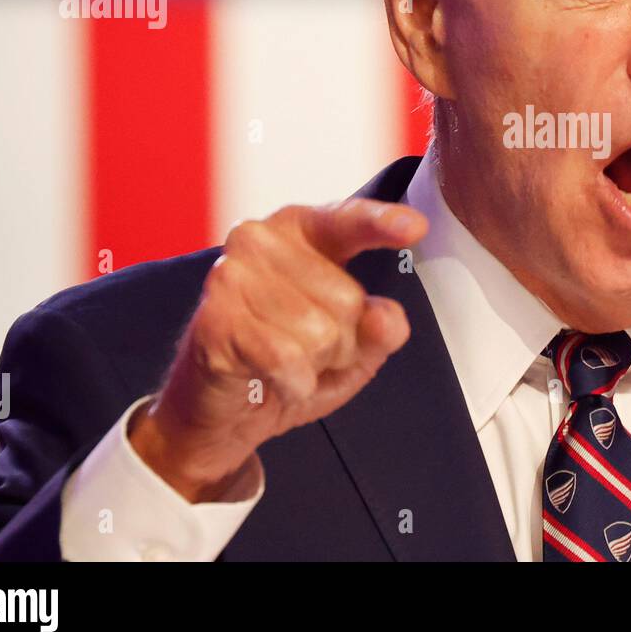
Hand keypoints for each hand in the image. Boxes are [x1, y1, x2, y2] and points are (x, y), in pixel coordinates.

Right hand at [128, 199, 427, 501]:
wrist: (219, 410)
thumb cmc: (287, 361)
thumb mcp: (353, 349)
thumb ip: (381, 330)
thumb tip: (386, 317)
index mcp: (300, 230)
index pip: (348, 221)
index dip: (382, 223)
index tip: (417, 227)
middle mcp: (260, 239)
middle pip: (348, 300)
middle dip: (341, 342)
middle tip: (306, 350)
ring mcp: (231, 274)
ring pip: (320, 333)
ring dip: (314, 365)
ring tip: (285, 363)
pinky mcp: (213, 318)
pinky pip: (286, 357)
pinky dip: (292, 382)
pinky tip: (273, 381)